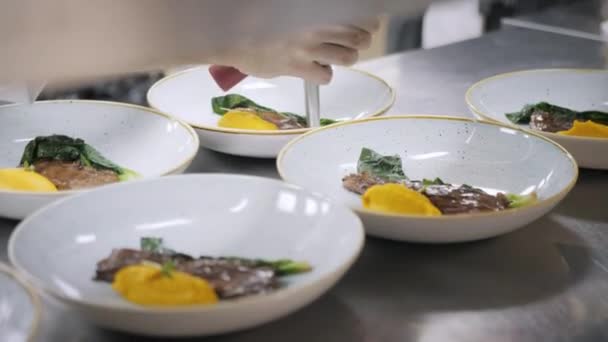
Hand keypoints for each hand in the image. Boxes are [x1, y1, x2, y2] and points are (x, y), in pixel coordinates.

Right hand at [213, 18, 380, 83]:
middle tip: (350, 41)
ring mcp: (308, 46)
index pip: (361, 14)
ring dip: (345, 57)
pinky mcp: (298, 66)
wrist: (232, 33)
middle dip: (359, 40)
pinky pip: (326, 75)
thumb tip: (336, 14)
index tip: (364, 25)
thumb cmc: (260, 16)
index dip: (367, 21)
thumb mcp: (289, 4)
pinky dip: (323, 74)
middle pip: (361, 37)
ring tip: (332, 55)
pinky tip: (313, 68)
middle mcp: (317, 23)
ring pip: (349, 57)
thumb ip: (313, 9)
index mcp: (318, 7)